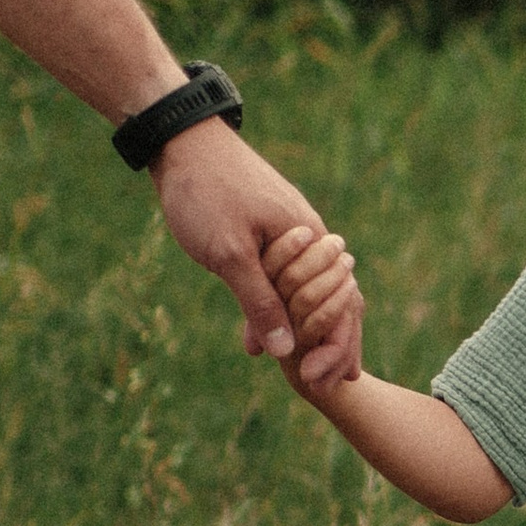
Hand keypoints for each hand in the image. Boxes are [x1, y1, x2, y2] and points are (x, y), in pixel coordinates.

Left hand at [154, 120, 367, 388]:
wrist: (182, 141)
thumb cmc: (206, 192)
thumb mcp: (229, 254)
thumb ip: (259, 302)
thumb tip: (286, 351)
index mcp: (310, 242)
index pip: (344, 304)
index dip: (340, 346)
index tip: (333, 382)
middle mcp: (310, 239)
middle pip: (335, 301)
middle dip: (331, 344)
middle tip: (326, 385)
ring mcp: (291, 234)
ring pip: (309, 292)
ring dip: (305, 331)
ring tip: (302, 369)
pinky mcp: (269, 232)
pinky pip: (286, 279)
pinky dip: (281, 309)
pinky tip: (261, 336)